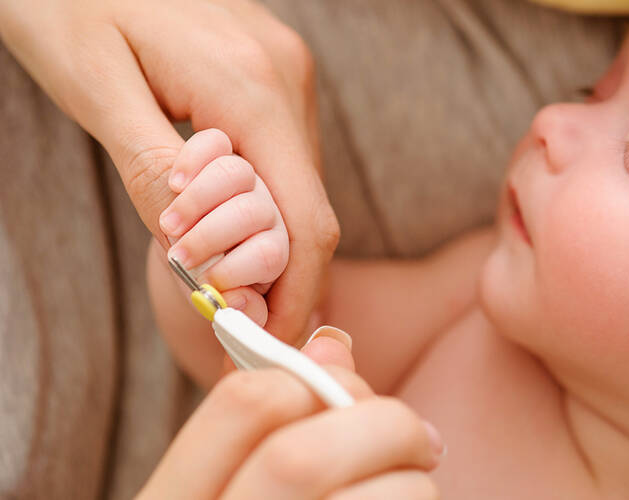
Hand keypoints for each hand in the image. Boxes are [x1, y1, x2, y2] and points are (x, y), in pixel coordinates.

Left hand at [0, 0, 336, 343]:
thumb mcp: (95, 86)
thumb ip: (151, 171)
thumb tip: (195, 257)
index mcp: (251, 86)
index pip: (306, 219)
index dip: (295, 293)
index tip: (262, 337)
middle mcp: (286, 77)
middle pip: (309, 207)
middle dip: (271, 270)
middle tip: (220, 307)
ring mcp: (285, 70)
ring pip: (299, 182)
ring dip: (261, 233)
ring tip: (202, 255)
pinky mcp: (273, 71)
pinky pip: (284, 153)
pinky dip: (259, 196)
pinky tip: (214, 207)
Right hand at [137, 330, 441, 498]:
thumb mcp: (229, 491)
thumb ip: (271, 426)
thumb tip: (334, 345)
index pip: (245, 401)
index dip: (308, 379)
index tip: (342, 395)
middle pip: (307, 455)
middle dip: (383, 423)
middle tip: (417, 436)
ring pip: (384, 499)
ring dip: (417, 482)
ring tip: (416, 487)